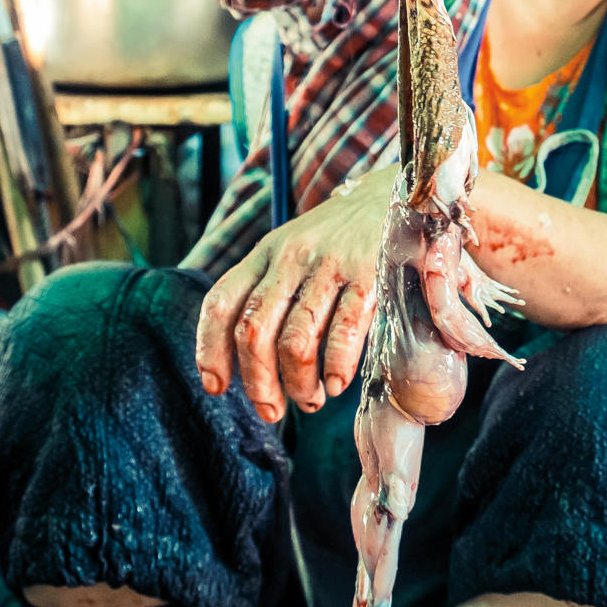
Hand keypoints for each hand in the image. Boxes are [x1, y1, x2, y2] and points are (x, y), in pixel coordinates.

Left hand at [196, 165, 398, 420]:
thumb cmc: (340, 238)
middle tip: (271, 411)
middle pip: (254, 333)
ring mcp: (330, 264)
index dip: (209, 351)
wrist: (396, 194)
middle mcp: (291, 256)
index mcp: (265, 253)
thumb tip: (242, 362)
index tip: (216, 386)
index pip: (221, 304)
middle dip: (258, 384)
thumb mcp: (294, 252)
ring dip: (298, 384)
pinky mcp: (369, 274)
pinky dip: (336, 367)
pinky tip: (337, 384)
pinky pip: (343, 332)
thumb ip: (269, 294)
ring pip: (295, 341)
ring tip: (311, 400)